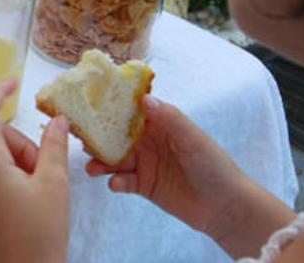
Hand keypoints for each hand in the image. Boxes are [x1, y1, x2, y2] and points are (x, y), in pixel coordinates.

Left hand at [0, 78, 70, 262]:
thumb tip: (59, 119)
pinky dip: (10, 178)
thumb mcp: (55, 184)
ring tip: (38, 195)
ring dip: (20, 164)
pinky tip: (27, 203)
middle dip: (25, 147)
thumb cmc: (39, 234)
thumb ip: (55, 145)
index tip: (15, 81)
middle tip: (46, 175)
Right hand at [86, 95, 293, 255]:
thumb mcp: (192, 138)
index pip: (130, 110)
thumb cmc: (214, 165)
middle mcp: (147, 141)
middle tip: (79, 138)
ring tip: (92, 167)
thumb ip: (169, 118)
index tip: (89, 101)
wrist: (224, 206)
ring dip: (101, 161)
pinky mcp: (142, 185)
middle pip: (115, 135)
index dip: (110, 105)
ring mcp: (144, 163)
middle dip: (98, 136)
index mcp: (159, 124)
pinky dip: (115, 181)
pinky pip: (122, 181)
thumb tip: (143, 98)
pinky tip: (115, 184)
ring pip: (114, 159)